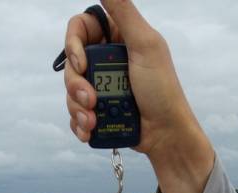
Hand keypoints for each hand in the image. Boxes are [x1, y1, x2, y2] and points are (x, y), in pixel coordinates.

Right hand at [64, 0, 214, 192]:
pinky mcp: (99, 112)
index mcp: (117, 39)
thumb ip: (123, 11)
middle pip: (71, 63)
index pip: (80, 29)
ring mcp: (102, 88)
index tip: (81, 62)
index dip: (73, 44)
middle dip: (75, 84)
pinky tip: (89, 130)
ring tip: (92, 120)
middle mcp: (106, 62)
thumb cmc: (162, 90)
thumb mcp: (145, 44)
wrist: (166, 134)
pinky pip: (76, 115)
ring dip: (76, 107)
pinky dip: (79, 124)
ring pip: (70, 91)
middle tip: (90, 99)